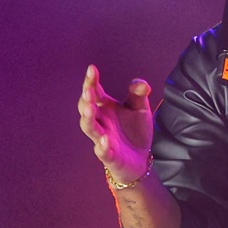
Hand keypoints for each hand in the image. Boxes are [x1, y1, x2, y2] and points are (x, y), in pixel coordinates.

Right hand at [76, 65, 152, 183]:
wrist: (141, 158)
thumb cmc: (135, 130)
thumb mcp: (139, 108)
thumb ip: (138, 94)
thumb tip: (141, 84)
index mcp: (104, 107)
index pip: (94, 91)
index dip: (91, 81)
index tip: (92, 69)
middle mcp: (100, 121)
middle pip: (86, 108)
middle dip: (86, 99)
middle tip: (88, 90)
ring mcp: (102, 138)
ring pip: (90, 128)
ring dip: (88, 119)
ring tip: (90, 109)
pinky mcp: (110, 156)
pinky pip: (102, 152)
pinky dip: (102, 147)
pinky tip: (105, 140)